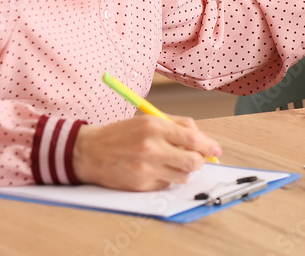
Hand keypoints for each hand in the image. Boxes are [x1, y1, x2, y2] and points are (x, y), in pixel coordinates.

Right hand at [72, 115, 221, 190]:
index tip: (216, 150)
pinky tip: (155, 170)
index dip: (209, 146)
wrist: (89, 151)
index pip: (193, 139)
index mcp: (155, 127)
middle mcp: (152, 148)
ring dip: (183, 170)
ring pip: (182, 176)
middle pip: (193, 161)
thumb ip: (177, 126)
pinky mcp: (141, 185)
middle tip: (196, 158)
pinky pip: (166, 185)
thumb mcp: (148, 120)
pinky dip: (167, 178)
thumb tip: (203, 140)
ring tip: (170, 162)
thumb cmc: (121, 134)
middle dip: (199, 161)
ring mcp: (146, 169)